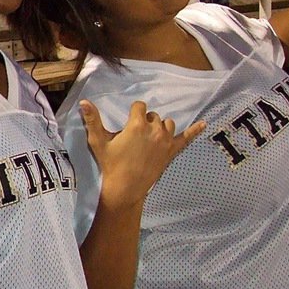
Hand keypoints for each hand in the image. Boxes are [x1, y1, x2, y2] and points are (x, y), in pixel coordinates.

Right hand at [82, 99, 205, 204]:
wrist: (126, 187)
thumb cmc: (111, 164)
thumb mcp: (98, 141)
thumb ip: (92, 119)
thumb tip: (84, 101)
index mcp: (137, 125)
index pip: (140, 106)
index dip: (133, 113)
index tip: (127, 123)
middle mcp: (155, 130)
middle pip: (153, 116)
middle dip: (145, 122)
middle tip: (135, 137)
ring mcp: (166, 141)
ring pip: (167, 124)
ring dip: (160, 127)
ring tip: (150, 137)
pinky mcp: (173, 151)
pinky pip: (187, 138)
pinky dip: (195, 130)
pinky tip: (205, 124)